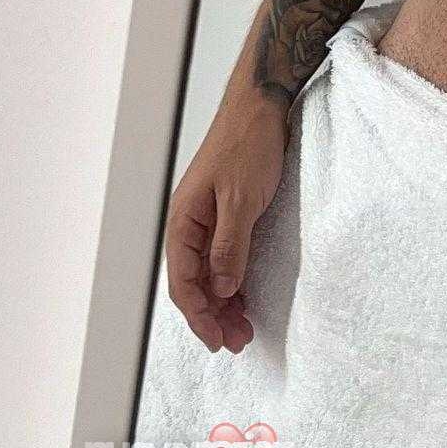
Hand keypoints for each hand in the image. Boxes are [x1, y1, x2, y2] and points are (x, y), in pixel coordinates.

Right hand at [165, 93, 288, 352]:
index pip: (183, 282)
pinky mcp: (227, 214)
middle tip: (238, 342)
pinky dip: (233, 281)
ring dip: (224, 303)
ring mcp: (208, 219)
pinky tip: (245, 297)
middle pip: (194, 283)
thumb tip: (223, 288)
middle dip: (213, 316)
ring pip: (209, 273)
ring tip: (244, 328)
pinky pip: (223, 258)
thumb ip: (229, 246)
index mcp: (184, 220)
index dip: (200, 316)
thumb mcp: (240, 199)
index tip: (219, 341)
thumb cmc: (248, 144)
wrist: (262, 105)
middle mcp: (190, 223)